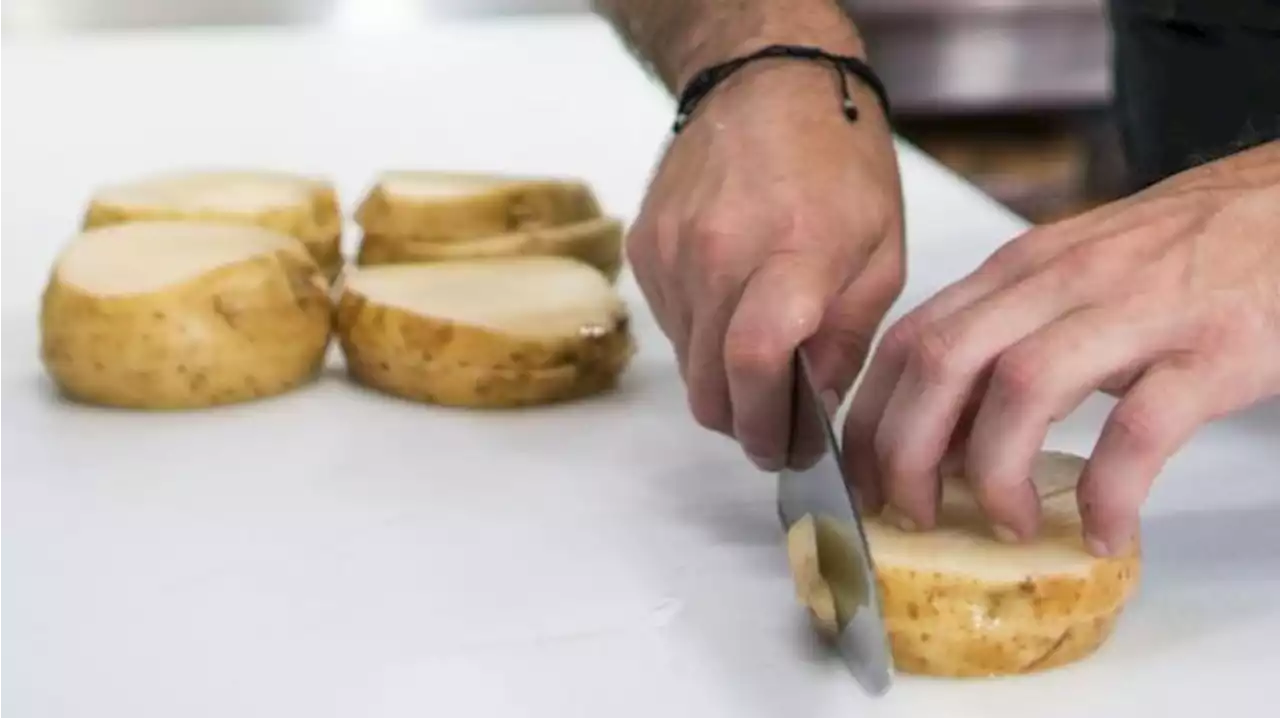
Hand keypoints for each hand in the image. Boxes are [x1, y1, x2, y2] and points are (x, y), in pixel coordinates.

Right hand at [628, 60, 904, 470]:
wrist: (766, 83)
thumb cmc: (838, 161)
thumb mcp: (882, 249)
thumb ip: (849, 335)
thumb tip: (817, 404)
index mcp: (793, 251)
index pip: (756, 362)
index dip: (766, 424)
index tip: (785, 450)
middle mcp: (717, 252)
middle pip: (709, 384)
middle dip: (743, 422)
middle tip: (776, 428)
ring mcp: (671, 252)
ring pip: (686, 364)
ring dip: (722, 380)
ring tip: (763, 354)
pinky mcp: (644, 249)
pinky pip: (671, 325)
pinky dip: (701, 338)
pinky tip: (734, 306)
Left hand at [845, 141, 1279, 554]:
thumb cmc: (1181, 250)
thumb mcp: (1070, 279)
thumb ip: (1005, 335)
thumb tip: (941, 424)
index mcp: (1021, 269)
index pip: (911, 338)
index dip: (872, 417)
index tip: (864, 478)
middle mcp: (1063, 281)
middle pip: (944, 362)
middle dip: (908, 450)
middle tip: (912, 511)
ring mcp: (1138, 310)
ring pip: (1023, 388)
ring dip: (995, 471)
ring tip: (1005, 524)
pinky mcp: (1211, 349)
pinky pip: (1140, 430)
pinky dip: (1109, 491)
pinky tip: (1102, 529)